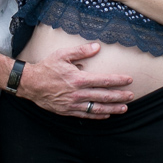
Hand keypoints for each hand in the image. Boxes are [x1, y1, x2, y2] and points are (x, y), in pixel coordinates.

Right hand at [18, 42, 133, 118]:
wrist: (31, 84)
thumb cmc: (47, 67)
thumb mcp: (62, 54)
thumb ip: (81, 51)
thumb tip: (97, 47)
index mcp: (78, 79)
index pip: (103, 80)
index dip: (117, 81)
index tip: (128, 80)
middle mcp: (78, 93)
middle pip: (103, 96)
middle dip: (119, 96)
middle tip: (131, 96)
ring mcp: (73, 104)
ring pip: (97, 108)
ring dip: (112, 108)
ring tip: (124, 108)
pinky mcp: (68, 111)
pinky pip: (86, 115)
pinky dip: (98, 115)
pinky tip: (106, 114)